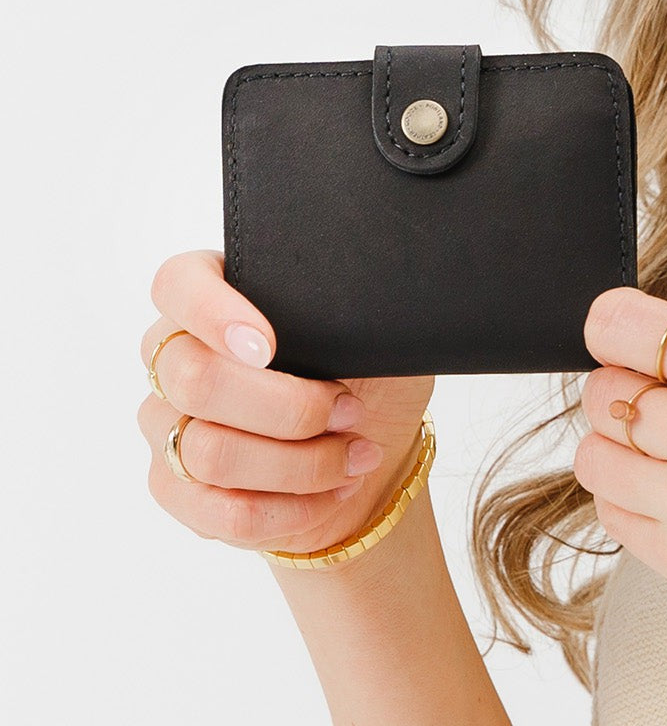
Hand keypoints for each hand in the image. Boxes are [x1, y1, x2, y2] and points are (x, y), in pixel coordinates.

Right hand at [138, 250, 432, 558]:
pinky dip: (293, 508)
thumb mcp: (370, 329)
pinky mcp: (176, 488)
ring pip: (211, 454)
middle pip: (195, 380)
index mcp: (214, 295)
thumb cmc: (368, 372)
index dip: (213, 312)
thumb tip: (346, 307)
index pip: (178, 284)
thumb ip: (342, 309)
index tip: (269, 345)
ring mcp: (166, 424)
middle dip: (289, 406)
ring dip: (302, 463)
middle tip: (350, 409)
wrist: (371, 443)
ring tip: (358, 455)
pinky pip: (223, 511)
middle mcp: (174, 357)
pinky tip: (335, 491)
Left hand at [574, 287, 666, 683]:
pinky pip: (614, 516)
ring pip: (596, 457)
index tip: (616, 339)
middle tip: (665, 407)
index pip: (620, 325)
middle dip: (625, 393)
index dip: (612, 332)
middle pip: (603, 392)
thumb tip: (632, 357)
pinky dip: (635, 504)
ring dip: (624, 452)